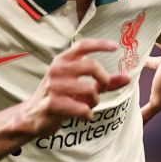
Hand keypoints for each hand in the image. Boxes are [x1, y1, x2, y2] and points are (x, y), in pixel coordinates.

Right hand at [15, 38, 129, 136]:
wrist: (33, 117)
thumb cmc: (60, 98)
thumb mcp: (81, 87)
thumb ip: (104, 82)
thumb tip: (127, 78)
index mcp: (62, 61)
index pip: (82, 45)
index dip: (100, 44)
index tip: (115, 47)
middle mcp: (57, 70)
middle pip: (91, 65)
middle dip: (104, 80)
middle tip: (102, 89)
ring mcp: (53, 86)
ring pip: (90, 90)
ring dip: (95, 101)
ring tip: (88, 106)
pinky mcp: (53, 103)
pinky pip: (82, 108)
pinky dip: (88, 114)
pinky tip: (84, 116)